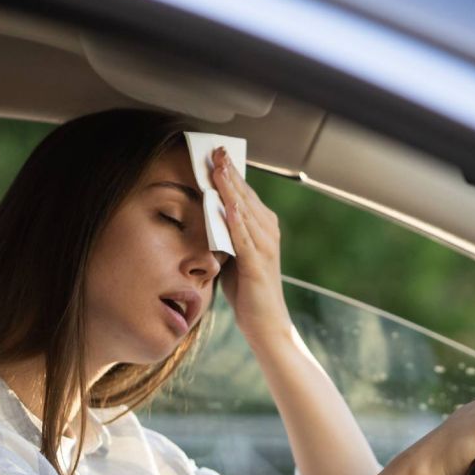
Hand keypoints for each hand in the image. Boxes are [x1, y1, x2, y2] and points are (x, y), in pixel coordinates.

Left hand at [209, 147, 290, 343]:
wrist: (266, 325)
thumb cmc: (248, 292)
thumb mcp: (232, 256)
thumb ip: (224, 235)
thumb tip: (206, 215)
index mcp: (263, 228)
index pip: (244, 194)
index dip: (231, 173)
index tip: (216, 152)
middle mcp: (268, 233)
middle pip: (246, 196)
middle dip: (230, 172)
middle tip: (216, 149)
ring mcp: (265, 247)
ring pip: (245, 211)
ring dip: (231, 189)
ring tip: (218, 168)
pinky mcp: (258, 264)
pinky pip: (245, 238)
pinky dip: (236, 220)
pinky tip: (227, 204)